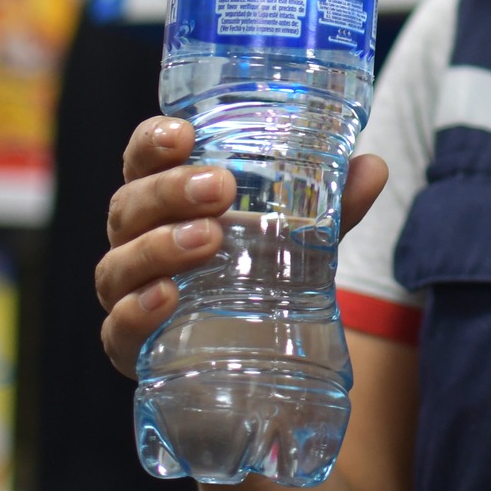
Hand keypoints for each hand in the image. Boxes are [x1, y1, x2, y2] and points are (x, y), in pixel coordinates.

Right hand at [96, 115, 389, 378]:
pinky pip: (117, 328)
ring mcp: (128, 294)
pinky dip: (136, 310)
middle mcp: (137, 241)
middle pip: (130, 206)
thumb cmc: (261, 274)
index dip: (153, 142)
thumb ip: (333, 204)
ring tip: (208, 238)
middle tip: (220, 187)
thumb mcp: (300, 235)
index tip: (184, 133)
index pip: (143, 159)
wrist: (250, 357)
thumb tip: (373, 166)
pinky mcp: (130, 348)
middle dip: (170, 191)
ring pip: (119, 263)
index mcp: (167, 200)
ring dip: (159, 246)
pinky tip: (166, 297)